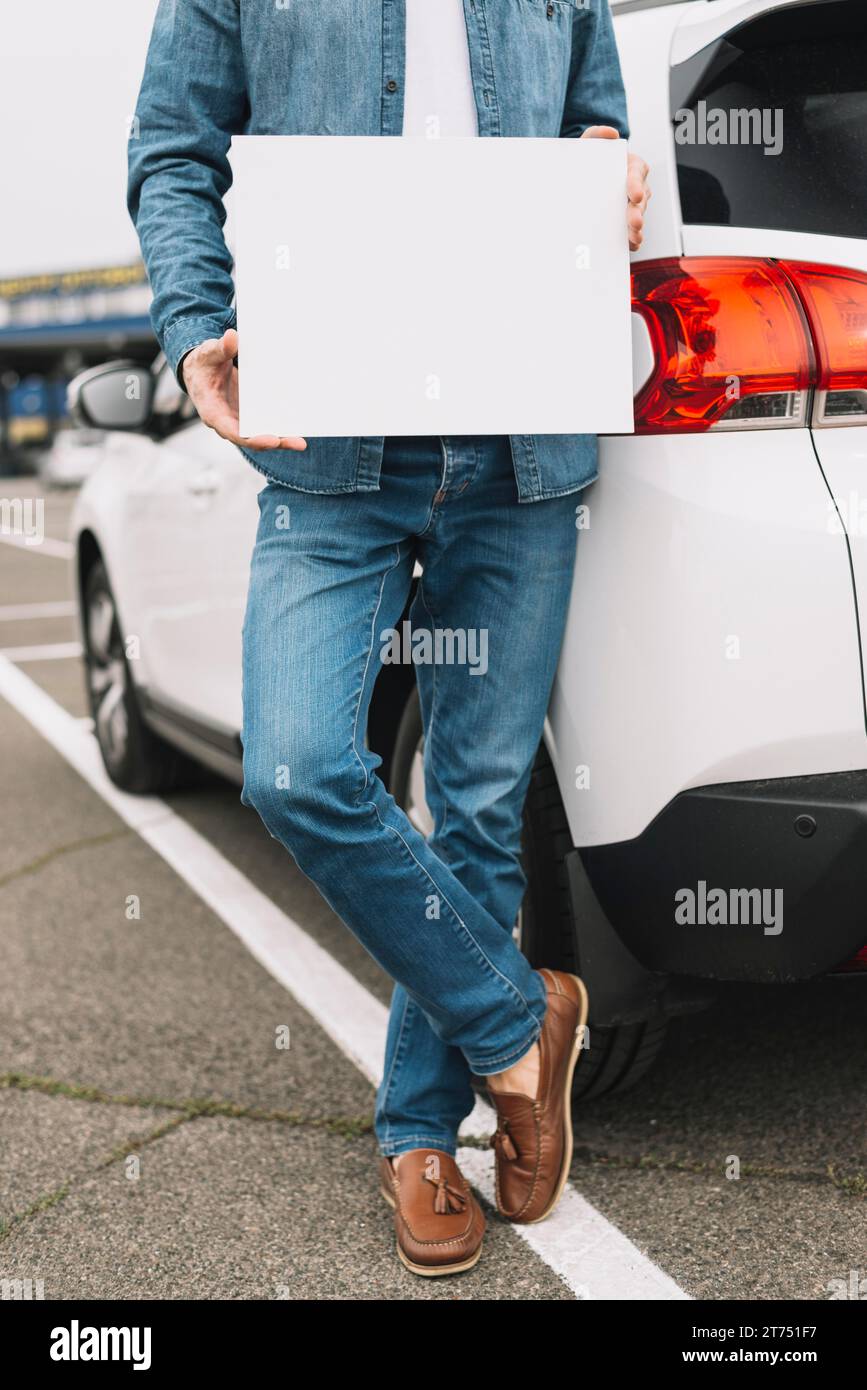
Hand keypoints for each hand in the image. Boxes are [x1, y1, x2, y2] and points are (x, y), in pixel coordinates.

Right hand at [180, 329, 305, 451]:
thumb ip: (221, 349)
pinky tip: (298, 426)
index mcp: (213, 412)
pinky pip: (265, 426)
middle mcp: (227, 423)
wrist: (202, 370)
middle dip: (275, 441)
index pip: (233, 432)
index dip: (252, 438)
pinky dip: (280, 428)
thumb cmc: (203, 364)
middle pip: (252, 439)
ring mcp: (240, 421)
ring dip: (282, 440)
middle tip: (297, 443)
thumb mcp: (208, 354)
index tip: (272, 440)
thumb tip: (233, 338)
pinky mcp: (249, 416)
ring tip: (301, 442)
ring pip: (261, 436)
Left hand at [580, 126, 650, 251]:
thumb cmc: (588, 161)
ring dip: (637, 228)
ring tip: (634, 236)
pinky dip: (632, 238)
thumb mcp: (589, 145)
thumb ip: (596, 134)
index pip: (637, 173)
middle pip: (641, 198)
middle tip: (636, 222)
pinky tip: (630, 244)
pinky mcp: (625, 220)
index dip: (636, 184)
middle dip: (638, 211)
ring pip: (639, 216)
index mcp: (630, 166)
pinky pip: (632, 230)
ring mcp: (632, 205)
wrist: (580, 180)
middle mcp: (635, 186)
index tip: (634, 194)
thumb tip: (610, 133)